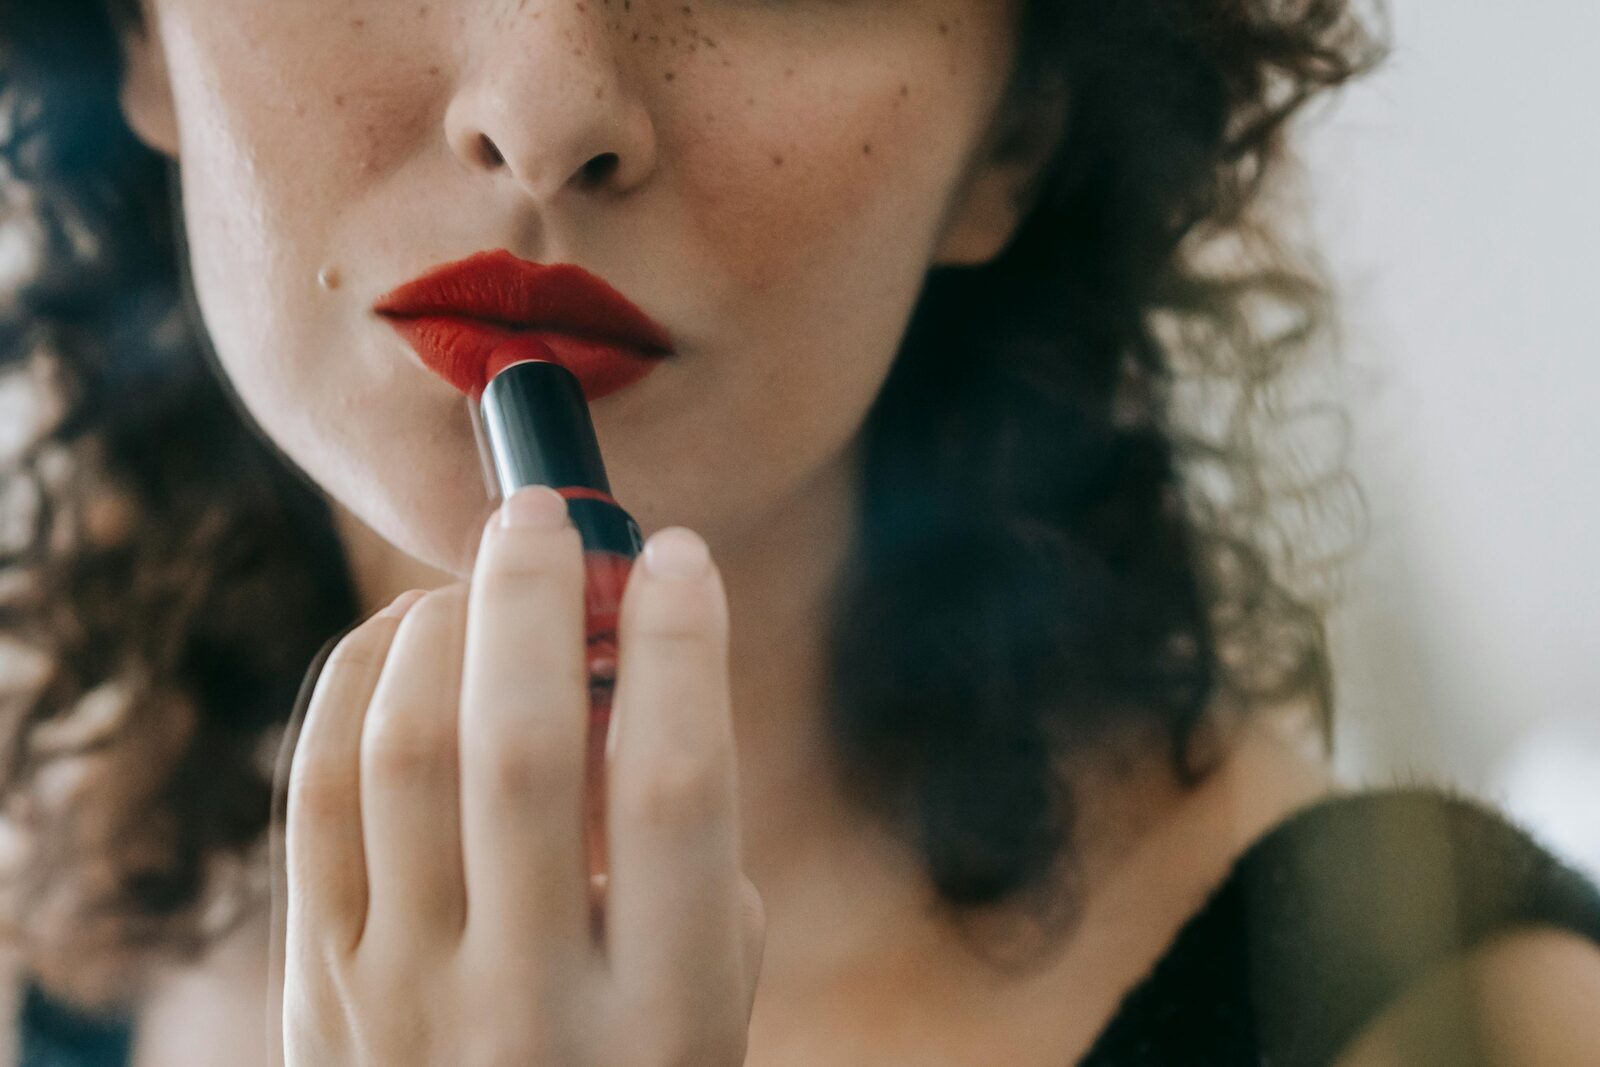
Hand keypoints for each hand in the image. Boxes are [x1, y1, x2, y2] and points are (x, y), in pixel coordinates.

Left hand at [278, 486, 763, 1064]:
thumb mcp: (702, 996)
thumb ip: (685, 852)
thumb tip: (631, 668)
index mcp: (662, 1014)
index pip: (673, 786)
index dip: (679, 647)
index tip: (678, 554)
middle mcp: (527, 1003)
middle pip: (519, 747)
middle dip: (534, 599)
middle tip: (545, 512)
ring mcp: (403, 996)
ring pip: (404, 753)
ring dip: (443, 629)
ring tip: (477, 580)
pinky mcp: (315, 982)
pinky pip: (318, 793)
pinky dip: (358, 683)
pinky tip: (401, 639)